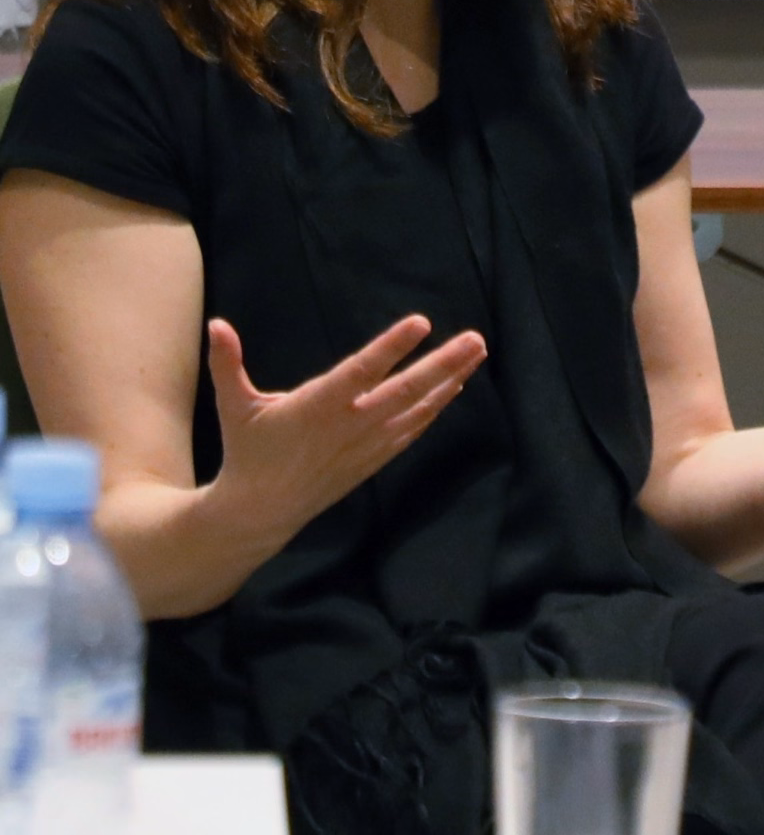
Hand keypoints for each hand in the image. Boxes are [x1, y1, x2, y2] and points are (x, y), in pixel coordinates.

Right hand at [204, 314, 487, 546]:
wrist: (263, 511)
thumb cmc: (247, 451)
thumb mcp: (233, 406)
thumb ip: (227, 363)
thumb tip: (216, 324)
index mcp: (318, 405)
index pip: (362, 370)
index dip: (392, 346)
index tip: (421, 323)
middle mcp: (351, 424)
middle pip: (407, 389)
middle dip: (444, 363)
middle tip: (477, 339)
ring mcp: (368, 443)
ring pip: (419, 408)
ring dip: (449, 380)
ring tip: (476, 354)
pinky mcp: (375, 458)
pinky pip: (414, 429)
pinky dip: (435, 408)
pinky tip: (454, 388)